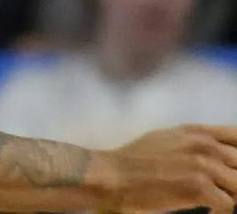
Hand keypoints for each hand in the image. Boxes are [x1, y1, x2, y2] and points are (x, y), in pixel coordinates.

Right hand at [94, 125, 236, 213]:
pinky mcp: (200, 186)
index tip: (231, 168)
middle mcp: (203, 144)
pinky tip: (206, 210)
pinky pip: (230, 205)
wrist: (112, 176)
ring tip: (213, 201)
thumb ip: (194, 141)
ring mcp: (202, 164)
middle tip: (221, 189)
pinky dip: (221, 211)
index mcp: (197, 132)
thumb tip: (216, 151)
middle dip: (235, 179)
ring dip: (230, 196)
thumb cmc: (135, 161)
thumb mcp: (167, 139)